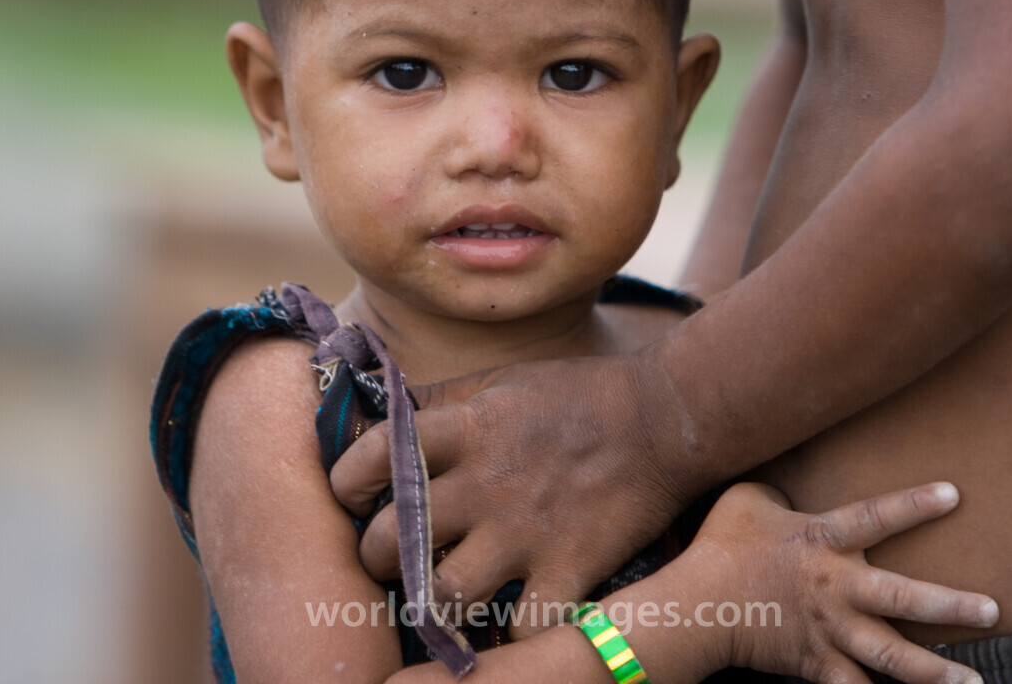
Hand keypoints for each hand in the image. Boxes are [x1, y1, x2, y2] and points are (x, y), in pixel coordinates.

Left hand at [328, 351, 703, 637]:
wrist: (665, 418)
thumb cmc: (577, 396)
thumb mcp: (498, 381)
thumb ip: (436, 402)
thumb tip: (376, 412)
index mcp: (463, 429)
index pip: (370, 458)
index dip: (346, 483)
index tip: (353, 497)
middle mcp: (484, 483)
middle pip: (391, 540)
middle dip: (377, 557)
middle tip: (391, 559)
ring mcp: (526, 532)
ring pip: (444, 594)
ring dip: (433, 602)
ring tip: (440, 596)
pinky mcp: (570, 568)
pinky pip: (523, 625)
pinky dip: (514, 630)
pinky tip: (512, 616)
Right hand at [683, 481, 997, 683]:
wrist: (695, 605)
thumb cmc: (721, 544)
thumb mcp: (750, 499)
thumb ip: (784, 491)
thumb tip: (797, 488)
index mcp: (823, 541)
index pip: (877, 517)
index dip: (915, 505)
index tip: (954, 494)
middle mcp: (836, 588)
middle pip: (904, 600)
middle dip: (951, 606)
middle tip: (994, 610)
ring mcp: (829, 631)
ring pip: (892, 659)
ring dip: (935, 672)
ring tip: (974, 681)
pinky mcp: (816, 664)